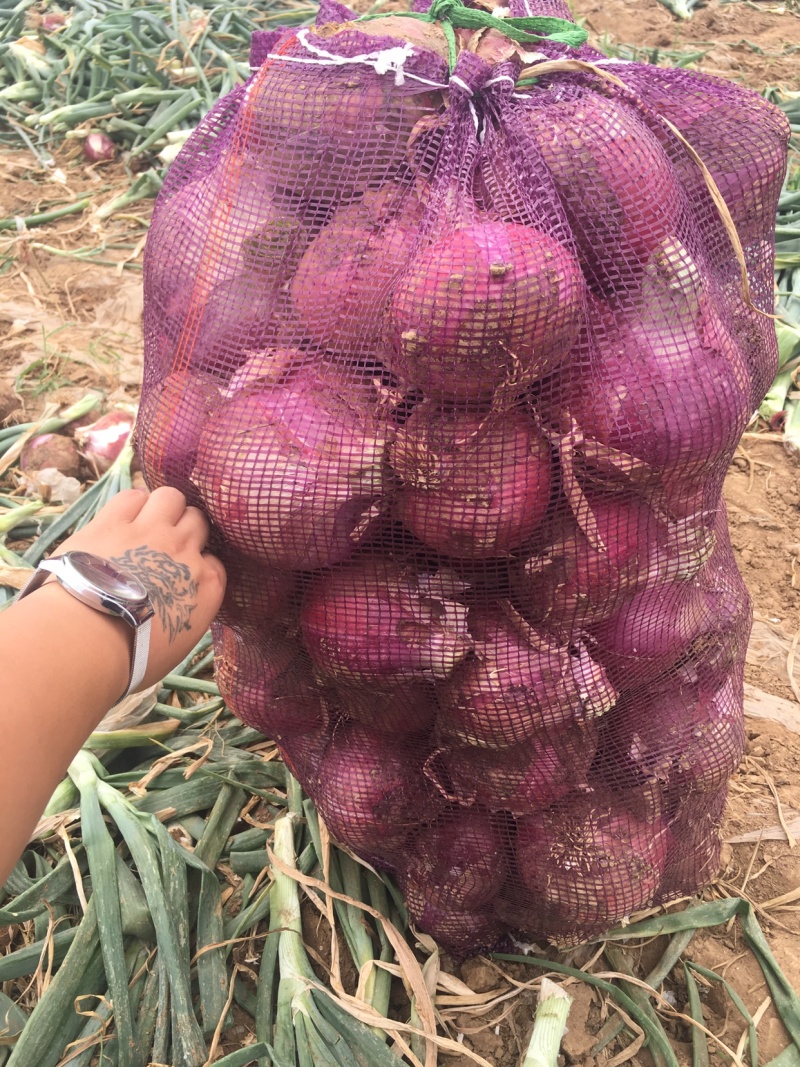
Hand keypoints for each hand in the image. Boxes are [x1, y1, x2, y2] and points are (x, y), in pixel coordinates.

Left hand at [55, 487, 225, 688]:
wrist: (88, 638)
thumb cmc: (132, 657)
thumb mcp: (179, 644)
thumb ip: (188, 614)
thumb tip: (179, 607)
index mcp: (208, 585)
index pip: (215, 561)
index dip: (198, 565)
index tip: (183, 576)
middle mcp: (186, 551)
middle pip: (198, 521)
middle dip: (185, 530)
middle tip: (166, 546)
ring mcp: (151, 531)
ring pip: (172, 497)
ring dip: (164, 508)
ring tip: (148, 523)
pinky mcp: (113, 521)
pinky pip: (134, 495)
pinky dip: (133, 503)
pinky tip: (124, 517)